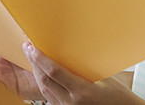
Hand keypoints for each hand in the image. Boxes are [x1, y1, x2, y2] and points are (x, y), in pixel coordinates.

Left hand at [23, 43, 144, 104]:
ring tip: (32, 57)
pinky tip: (41, 72)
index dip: (40, 58)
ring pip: (44, 89)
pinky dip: (43, 83)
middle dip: (33, 62)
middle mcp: (72, 102)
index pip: (54, 72)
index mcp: (82, 91)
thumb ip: (84, 66)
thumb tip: (70, 46)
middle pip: (44, 81)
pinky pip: (49, 96)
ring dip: (36, 72)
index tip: (31, 46)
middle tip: (27, 47)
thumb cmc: (117, 94)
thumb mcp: (103, 76)